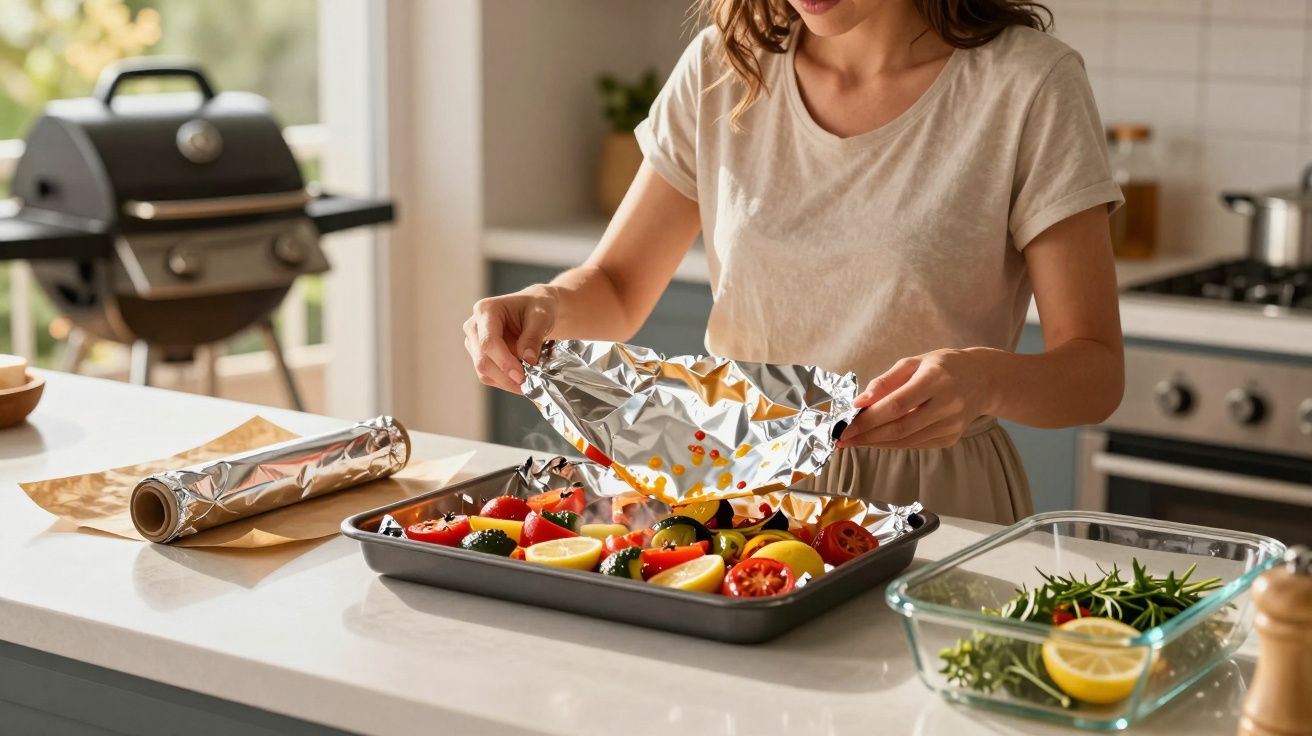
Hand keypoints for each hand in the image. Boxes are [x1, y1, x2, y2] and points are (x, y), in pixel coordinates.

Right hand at [463, 286, 557, 393]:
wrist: (534, 310)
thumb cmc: (537, 308)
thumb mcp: (541, 317)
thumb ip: (533, 337)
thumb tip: (528, 360)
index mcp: (486, 310)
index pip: (488, 342)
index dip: (504, 362)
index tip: (521, 376)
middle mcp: (474, 326)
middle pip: (482, 360)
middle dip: (506, 376)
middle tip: (528, 384)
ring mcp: (474, 342)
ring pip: (483, 371)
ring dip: (506, 381)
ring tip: (528, 381)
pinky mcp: (479, 355)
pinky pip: (488, 376)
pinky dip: (505, 381)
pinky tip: (521, 379)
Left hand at [837, 349, 995, 449]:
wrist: (982, 380)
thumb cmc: (942, 366)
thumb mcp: (913, 363)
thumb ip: (885, 382)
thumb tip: (858, 403)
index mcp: (936, 379)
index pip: (896, 405)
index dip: (868, 419)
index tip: (844, 425)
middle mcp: (947, 404)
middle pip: (899, 427)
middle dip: (866, 435)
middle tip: (840, 439)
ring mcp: (951, 425)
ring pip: (906, 440)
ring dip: (875, 442)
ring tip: (853, 440)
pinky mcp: (951, 438)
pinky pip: (915, 444)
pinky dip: (892, 444)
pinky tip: (875, 440)